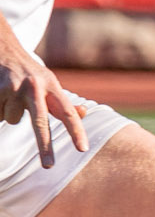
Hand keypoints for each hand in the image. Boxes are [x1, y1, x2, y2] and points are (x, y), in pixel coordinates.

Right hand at [0, 35, 86, 168]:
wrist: (3, 50)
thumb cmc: (30, 72)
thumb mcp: (49, 82)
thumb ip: (62, 101)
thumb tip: (83, 112)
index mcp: (52, 86)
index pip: (68, 113)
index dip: (76, 131)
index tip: (82, 148)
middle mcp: (34, 87)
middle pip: (40, 123)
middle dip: (44, 146)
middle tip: (48, 166)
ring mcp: (13, 88)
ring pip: (13, 120)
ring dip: (10, 113)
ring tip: (10, 96)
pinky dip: (0, 110)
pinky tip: (0, 95)